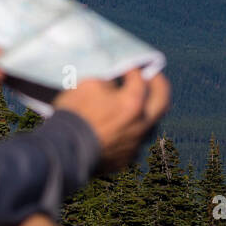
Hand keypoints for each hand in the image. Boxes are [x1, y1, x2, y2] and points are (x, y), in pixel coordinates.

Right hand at [52, 70, 170, 172]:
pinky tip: (117, 126)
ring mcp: (134, 145)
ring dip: (143, 111)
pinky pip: (132, 141)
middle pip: (162, 101)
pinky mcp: (124, 160)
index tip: (125, 65)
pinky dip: (128, 131)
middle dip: (158, 85)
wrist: (63, 150)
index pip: (139, 79)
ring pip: (148, 124)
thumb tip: (115, 80)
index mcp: (133, 103)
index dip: (132, 68)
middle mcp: (140, 125)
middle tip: (150, 76)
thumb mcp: (88, 84)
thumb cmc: (76, 112)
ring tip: (133, 103)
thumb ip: (108, 79)